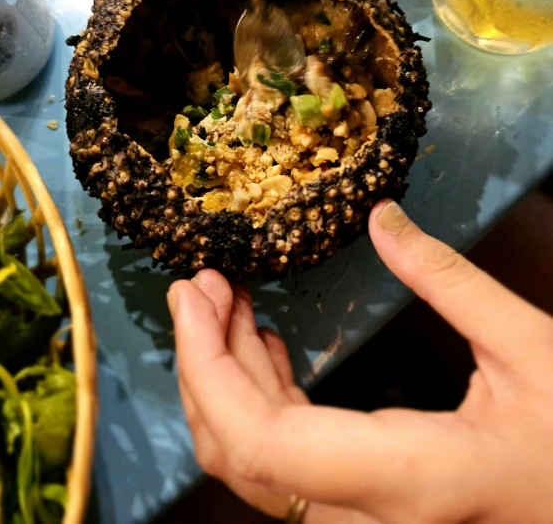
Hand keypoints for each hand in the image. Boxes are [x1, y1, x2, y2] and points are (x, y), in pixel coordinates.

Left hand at [167, 199, 552, 523]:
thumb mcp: (527, 348)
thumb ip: (447, 279)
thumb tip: (382, 218)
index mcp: (408, 475)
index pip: (264, 440)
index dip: (209, 367)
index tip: (193, 297)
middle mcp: (367, 515)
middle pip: (241, 453)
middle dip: (202, 362)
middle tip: (200, 286)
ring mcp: (361, 519)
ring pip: (256, 462)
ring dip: (227, 377)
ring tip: (224, 302)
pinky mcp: (365, 504)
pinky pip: (286, 462)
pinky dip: (261, 398)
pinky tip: (265, 347)